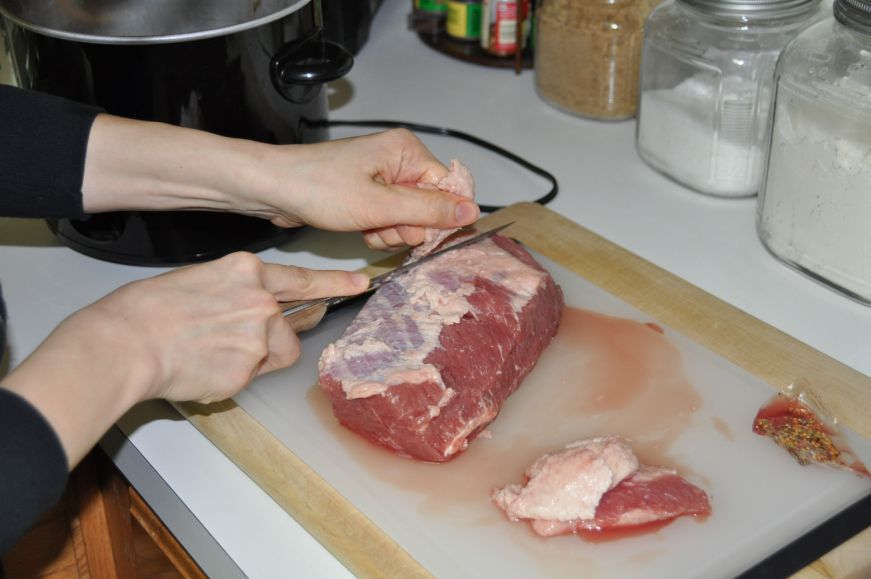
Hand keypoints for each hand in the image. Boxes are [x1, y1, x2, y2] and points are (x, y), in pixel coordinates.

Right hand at [90, 252, 367, 402]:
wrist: (126, 341)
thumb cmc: (148, 309)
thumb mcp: (199, 281)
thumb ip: (236, 293)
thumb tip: (250, 312)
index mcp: (247, 272)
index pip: (301, 280)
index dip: (334, 283)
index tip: (360, 283)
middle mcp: (262, 301)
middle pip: (290, 326)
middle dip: (274, 337)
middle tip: (243, 339)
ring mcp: (259, 336)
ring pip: (275, 355)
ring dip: (254, 359)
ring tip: (211, 353)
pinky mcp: (249, 369)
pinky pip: (252, 376)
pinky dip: (232, 377)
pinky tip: (203, 367)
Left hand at [254, 128, 479, 249]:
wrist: (272, 190)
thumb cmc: (318, 188)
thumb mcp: (379, 205)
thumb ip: (428, 210)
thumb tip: (471, 212)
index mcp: (407, 151)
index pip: (449, 188)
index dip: (439, 217)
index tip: (421, 233)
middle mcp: (399, 161)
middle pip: (430, 206)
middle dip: (409, 226)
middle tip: (383, 227)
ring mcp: (383, 179)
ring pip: (410, 219)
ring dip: (392, 232)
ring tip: (368, 228)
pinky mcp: (369, 194)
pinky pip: (390, 220)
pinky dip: (379, 231)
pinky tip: (362, 230)